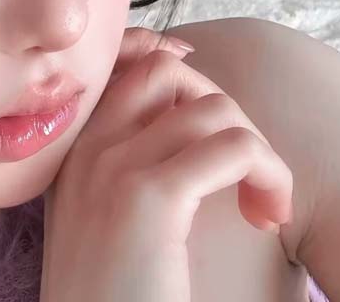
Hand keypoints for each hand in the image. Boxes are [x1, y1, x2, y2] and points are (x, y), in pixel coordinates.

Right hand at [40, 29, 292, 301]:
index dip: (166, 60)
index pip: (117, 64)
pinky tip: (266, 217)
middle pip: (165, 72)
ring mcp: (113, 166)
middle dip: (219, 107)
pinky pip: (235, 149)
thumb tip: (177, 120)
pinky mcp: (150, 197)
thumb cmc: (104, 289)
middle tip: (238, 166)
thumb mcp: (96, 215)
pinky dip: (268, 176)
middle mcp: (85, 146)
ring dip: (258, 151)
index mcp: (70, 149)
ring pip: (212, 108)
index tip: (207, 105)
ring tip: (262, 200)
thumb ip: (119, 163)